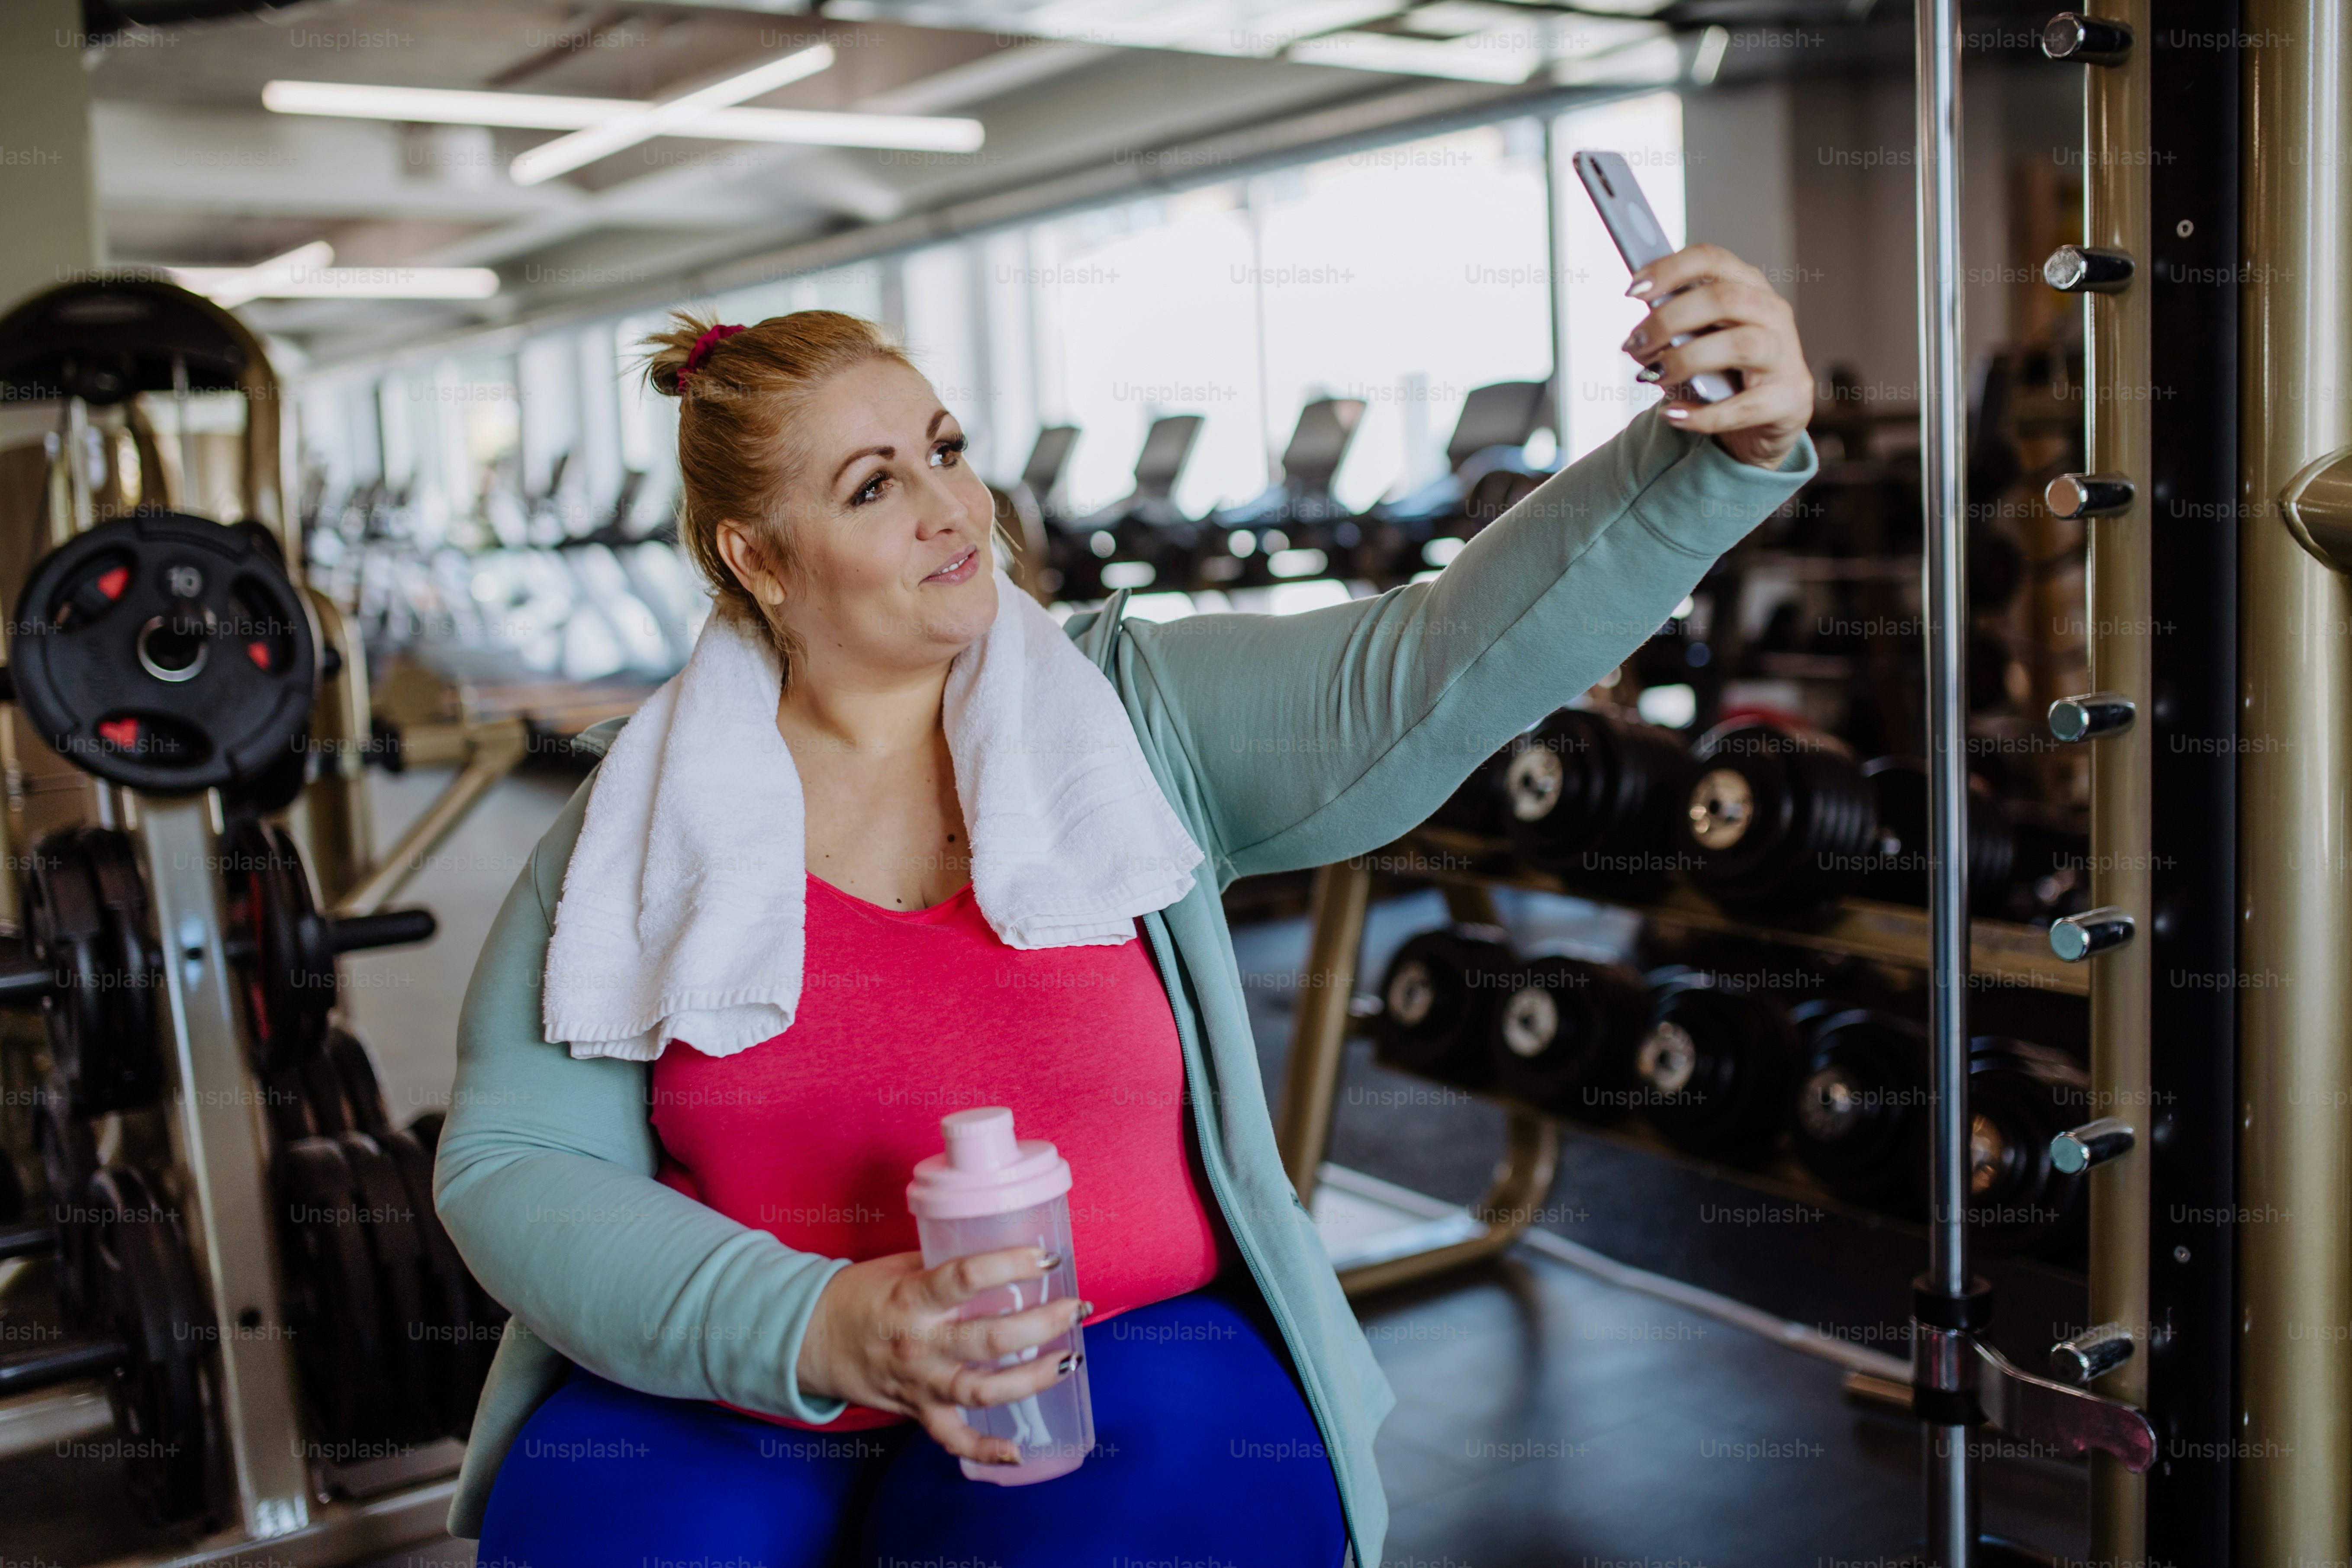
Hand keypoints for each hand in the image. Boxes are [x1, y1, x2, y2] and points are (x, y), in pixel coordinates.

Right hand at [795, 1246, 1086, 1464]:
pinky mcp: (916, 1410)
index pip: (965, 1277)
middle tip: (1076, 1308)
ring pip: (982, 1390)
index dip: (1010, 1265)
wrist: (811, 1339)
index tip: (1047, 1255)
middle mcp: (919, 1343)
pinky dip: (985, 1450)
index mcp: (912, 1298)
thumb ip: (945, 1262)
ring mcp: (919, 1382)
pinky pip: (953, 1438)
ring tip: (1069, 1360)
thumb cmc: (859, 1295)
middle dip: (1042, 1323)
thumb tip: (1000, 1252)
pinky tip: (1018, 1451)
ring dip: (1032, 1378)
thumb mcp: (899, 1266)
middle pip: (989, 1339)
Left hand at [1622, 244, 1812, 470]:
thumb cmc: (1724, 375)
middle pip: (1724, 298)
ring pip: (1740, 345)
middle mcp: (1772, 313)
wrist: (1762, 423)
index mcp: (1748, 287)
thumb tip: (1638, 338)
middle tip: (1636, 343)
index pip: (1712, 260)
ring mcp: (1786, 355)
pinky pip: (1743, 406)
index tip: (1634, 290)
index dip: (1670, 270)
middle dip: (1670, 318)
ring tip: (1654, 376)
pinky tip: (1675, 415)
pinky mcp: (1789, 398)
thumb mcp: (1695, 343)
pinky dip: (1702, 413)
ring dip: (1686, 359)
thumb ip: (1672, 333)